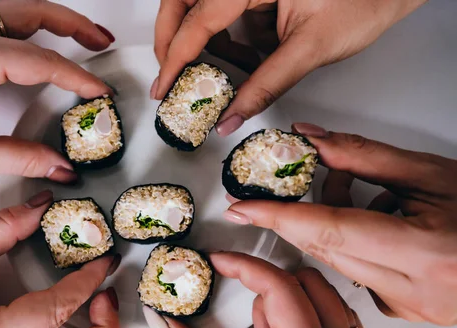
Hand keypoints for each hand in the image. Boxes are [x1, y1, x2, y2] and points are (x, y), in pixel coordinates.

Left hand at [0, 0, 114, 180]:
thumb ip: (19, 157)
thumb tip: (59, 166)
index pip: (41, 61)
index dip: (78, 77)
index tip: (100, 92)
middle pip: (32, 13)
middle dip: (74, 26)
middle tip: (102, 42)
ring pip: (9, 3)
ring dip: (46, 12)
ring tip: (75, 28)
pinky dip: (10, 9)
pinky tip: (18, 20)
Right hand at [143, 252, 375, 327]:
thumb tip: (167, 327)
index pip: (280, 289)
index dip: (244, 266)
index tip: (221, 262)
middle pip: (305, 283)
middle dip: (267, 289)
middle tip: (248, 324)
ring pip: (327, 295)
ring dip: (292, 302)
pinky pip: (342, 317)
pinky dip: (312, 315)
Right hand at [152, 0, 426, 135]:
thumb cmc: (363, 2)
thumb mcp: (310, 48)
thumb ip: (266, 85)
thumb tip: (232, 117)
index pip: (198, 20)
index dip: (176, 58)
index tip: (163, 87)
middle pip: (183, 1)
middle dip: (173, 40)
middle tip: (172, 76)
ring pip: (200, 5)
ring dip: (202, 40)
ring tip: (225, 71)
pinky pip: (225, 9)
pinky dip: (226, 35)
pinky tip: (246, 57)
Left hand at [224, 123, 456, 325]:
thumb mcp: (429, 174)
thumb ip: (363, 156)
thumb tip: (312, 139)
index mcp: (425, 251)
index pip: (329, 230)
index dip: (279, 218)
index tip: (242, 210)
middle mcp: (415, 290)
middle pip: (328, 248)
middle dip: (306, 214)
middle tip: (306, 182)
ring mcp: (409, 308)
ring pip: (339, 263)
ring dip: (335, 227)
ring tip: (369, 196)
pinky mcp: (405, 313)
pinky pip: (358, 277)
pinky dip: (355, 248)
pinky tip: (378, 226)